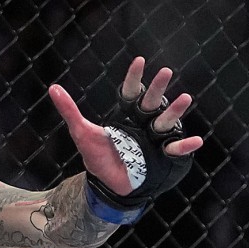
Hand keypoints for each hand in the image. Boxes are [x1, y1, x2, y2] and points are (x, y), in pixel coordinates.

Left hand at [50, 56, 202, 197]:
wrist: (107, 185)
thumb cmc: (97, 156)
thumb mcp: (81, 133)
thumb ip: (69, 110)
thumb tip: (52, 88)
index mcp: (126, 115)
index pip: (131, 92)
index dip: (135, 78)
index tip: (139, 60)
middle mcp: (143, 123)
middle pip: (152, 102)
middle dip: (158, 88)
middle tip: (165, 71)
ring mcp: (154, 139)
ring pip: (166, 121)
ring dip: (175, 111)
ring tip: (186, 98)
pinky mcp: (162, 156)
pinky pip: (176, 149)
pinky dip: (185, 146)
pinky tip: (196, 140)